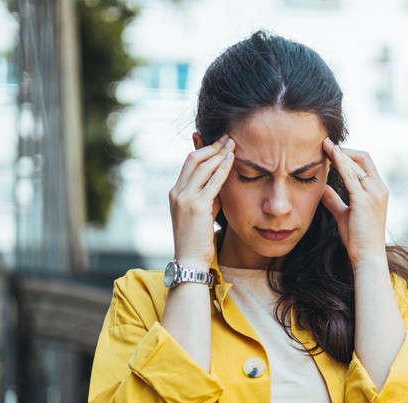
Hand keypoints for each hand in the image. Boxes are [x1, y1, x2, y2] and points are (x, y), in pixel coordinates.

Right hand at [168, 133, 234, 267]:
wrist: (190, 260)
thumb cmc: (198, 240)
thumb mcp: (202, 213)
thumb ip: (209, 197)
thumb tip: (220, 182)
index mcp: (176, 193)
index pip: (189, 164)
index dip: (203, 150)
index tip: (218, 143)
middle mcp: (177, 192)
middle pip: (193, 159)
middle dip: (212, 146)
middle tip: (227, 137)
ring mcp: (185, 198)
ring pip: (202, 166)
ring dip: (219, 152)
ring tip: (232, 143)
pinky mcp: (197, 206)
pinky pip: (212, 181)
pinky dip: (222, 167)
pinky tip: (232, 158)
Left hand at [321, 138, 388, 265]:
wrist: (367, 256)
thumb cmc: (358, 239)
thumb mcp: (344, 215)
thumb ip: (334, 200)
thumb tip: (322, 189)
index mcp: (378, 191)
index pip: (365, 164)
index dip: (348, 155)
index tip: (331, 150)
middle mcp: (379, 189)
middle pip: (363, 158)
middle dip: (344, 149)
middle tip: (325, 144)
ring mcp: (374, 194)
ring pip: (356, 164)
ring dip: (339, 153)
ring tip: (323, 145)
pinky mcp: (364, 200)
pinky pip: (350, 176)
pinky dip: (339, 163)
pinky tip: (328, 156)